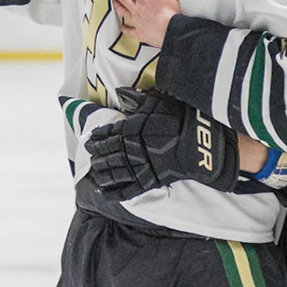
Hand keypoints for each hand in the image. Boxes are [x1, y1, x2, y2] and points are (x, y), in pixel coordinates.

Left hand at [86, 92, 238, 199]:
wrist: (197, 143)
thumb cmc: (178, 118)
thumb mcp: (157, 101)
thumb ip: (136, 98)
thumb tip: (119, 92)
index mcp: (129, 129)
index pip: (107, 134)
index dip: (97, 137)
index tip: (89, 139)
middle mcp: (129, 149)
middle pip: (107, 154)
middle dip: (96, 155)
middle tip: (89, 155)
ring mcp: (138, 167)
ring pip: (113, 172)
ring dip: (102, 173)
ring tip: (95, 173)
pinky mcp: (148, 182)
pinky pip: (127, 190)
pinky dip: (114, 193)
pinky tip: (104, 194)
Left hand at [109, 0, 181, 48]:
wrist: (169, 29)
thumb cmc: (168, 12)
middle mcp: (137, 9)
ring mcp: (137, 21)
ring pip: (124, 12)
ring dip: (118, 7)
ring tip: (114, 3)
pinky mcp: (140, 32)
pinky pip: (130, 31)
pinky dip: (125, 29)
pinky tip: (122, 28)